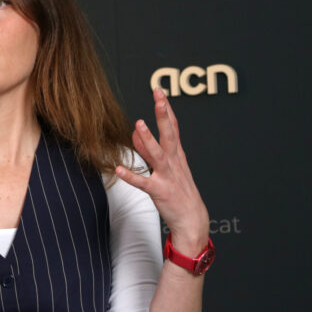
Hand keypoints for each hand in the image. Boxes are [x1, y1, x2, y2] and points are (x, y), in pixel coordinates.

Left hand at [116, 88, 208, 255]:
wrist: (192, 220)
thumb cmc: (179, 191)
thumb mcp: (168, 167)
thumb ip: (150, 149)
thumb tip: (135, 132)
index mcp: (176, 155)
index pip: (173, 127)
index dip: (166, 109)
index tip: (160, 91)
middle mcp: (173, 162)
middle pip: (169, 134)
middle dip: (163, 114)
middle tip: (158, 95)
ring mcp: (167, 176)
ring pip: (157, 154)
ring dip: (148, 140)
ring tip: (138, 124)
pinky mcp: (160, 191)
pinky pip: (143, 183)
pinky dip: (131, 176)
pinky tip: (118, 169)